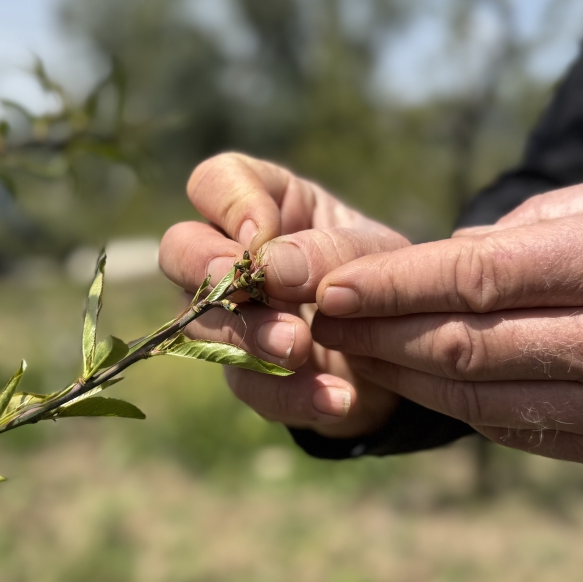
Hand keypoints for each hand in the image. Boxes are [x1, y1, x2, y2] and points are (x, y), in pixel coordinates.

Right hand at [158, 153, 407, 436]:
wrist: (404, 354)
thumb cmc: (382, 279)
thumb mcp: (378, 256)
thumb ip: (331, 251)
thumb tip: (270, 266)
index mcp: (265, 205)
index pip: (215, 183)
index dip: (230, 204)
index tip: (265, 234)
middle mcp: (229, 256)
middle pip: (178, 249)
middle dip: (208, 271)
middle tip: (252, 291)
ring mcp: (227, 317)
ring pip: (199, 322)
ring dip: (249, 336)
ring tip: (301, 348)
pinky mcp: (244, 372)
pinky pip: (245, 384)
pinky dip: (289, 393)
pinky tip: (336, 398)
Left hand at [312, 171, 582, 465]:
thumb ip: (534, 225)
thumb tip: (449, 254)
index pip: (480, 277)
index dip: (397, 285)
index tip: (334, 286)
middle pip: (466, 344)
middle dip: (380, 334)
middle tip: (319, 322)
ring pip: (478, 397)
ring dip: (400, 376)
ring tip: (349, 353)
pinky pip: (510, 429)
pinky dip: (450, 404)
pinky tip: (409, 381)